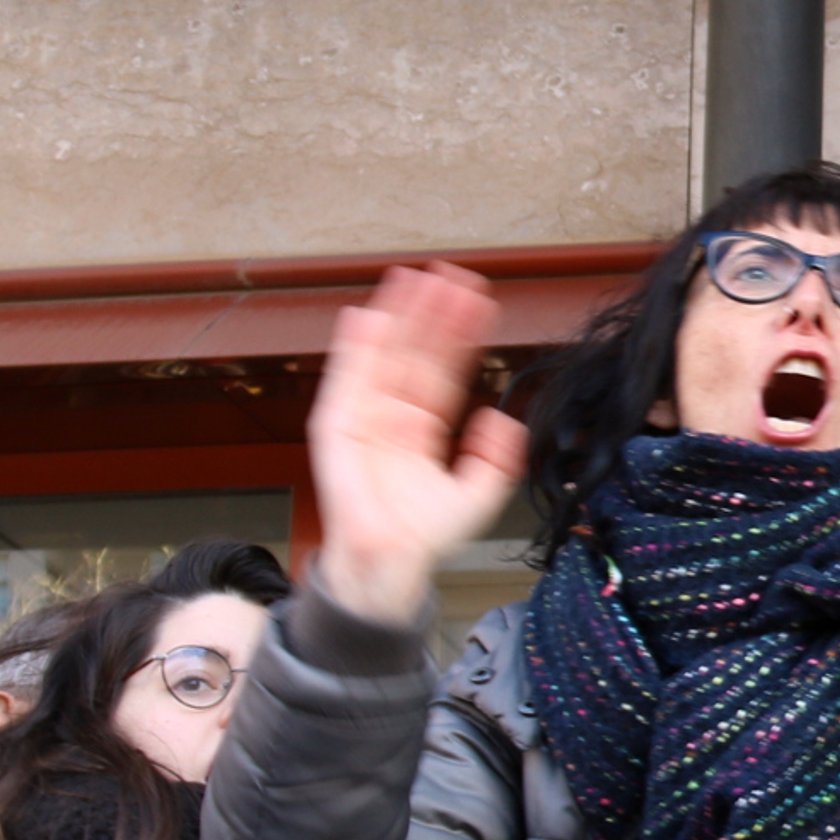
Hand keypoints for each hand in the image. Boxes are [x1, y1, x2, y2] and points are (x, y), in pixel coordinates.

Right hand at [307, 264, 528, 625]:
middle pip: (415, 353)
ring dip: (397, 318)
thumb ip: (496, 456)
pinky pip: (345, 380)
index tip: (478, 302)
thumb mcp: (477, 492)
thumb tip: (502, 417)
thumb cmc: (425, 533)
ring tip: (413, 279)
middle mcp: (393, 414)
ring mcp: (364, 417)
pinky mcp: (338, 427)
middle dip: (432, 315)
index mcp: (422, 424)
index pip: (444, 369)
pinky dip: (353, 349)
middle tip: (450, 276)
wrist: (391, 562)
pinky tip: (366, 316)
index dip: (461, 336)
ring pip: (383, 356)